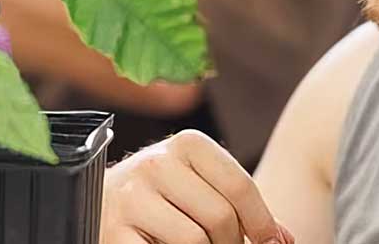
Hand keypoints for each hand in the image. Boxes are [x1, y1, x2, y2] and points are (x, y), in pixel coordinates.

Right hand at [101, 130, 293, 243]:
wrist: (95, 204)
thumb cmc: (161, 199)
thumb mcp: (199, 187)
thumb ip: (239, 205)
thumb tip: (283, 239)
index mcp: (186, 144)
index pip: (240, 187)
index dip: (263, 223)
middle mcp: (156, 163)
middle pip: (221, 218)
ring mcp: (131, 198)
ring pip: (195, 241)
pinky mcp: (113, 232)